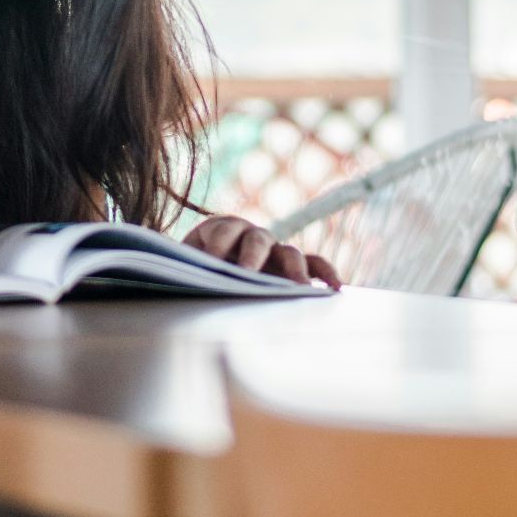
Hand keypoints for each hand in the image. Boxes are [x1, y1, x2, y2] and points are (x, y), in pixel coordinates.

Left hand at [182, 215, 340, 288]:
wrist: (204, 265)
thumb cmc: (194, 266)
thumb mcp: (185, 263)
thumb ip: (185, 265)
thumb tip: (180, 275)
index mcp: (222, 228)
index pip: (223, 231)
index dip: (217, 244)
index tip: (211, 260)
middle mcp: (252, 235)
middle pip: (258, 239)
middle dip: (253, 256)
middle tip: (247, 273)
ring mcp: (275, 249)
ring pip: (290, 253)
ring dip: (295, 269)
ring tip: (300, 287)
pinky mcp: (291, 265)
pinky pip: (313, 264)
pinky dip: (325, 272)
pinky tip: (335, 288)